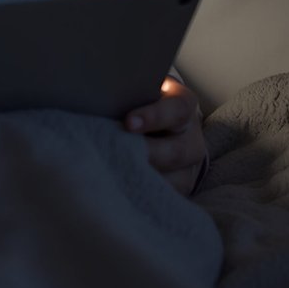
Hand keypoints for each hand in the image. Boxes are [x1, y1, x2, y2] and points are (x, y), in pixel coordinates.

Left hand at [122, 77, 205, 195]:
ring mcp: (189, 168)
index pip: (176, 110)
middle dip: (146, 153)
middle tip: (117, 152)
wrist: (159, 124)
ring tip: (113, 174)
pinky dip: (142, 193)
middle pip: (176, 151)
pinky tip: (119, 189)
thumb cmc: (141, 103)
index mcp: (183, 105)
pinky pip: (164, 196)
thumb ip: (127, 92)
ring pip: (173, 180)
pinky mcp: (180, 188)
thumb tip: (97, 94)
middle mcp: (192, 138)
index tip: (128, 122)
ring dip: (142, 177)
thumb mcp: (140, 91)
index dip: (153, 116)